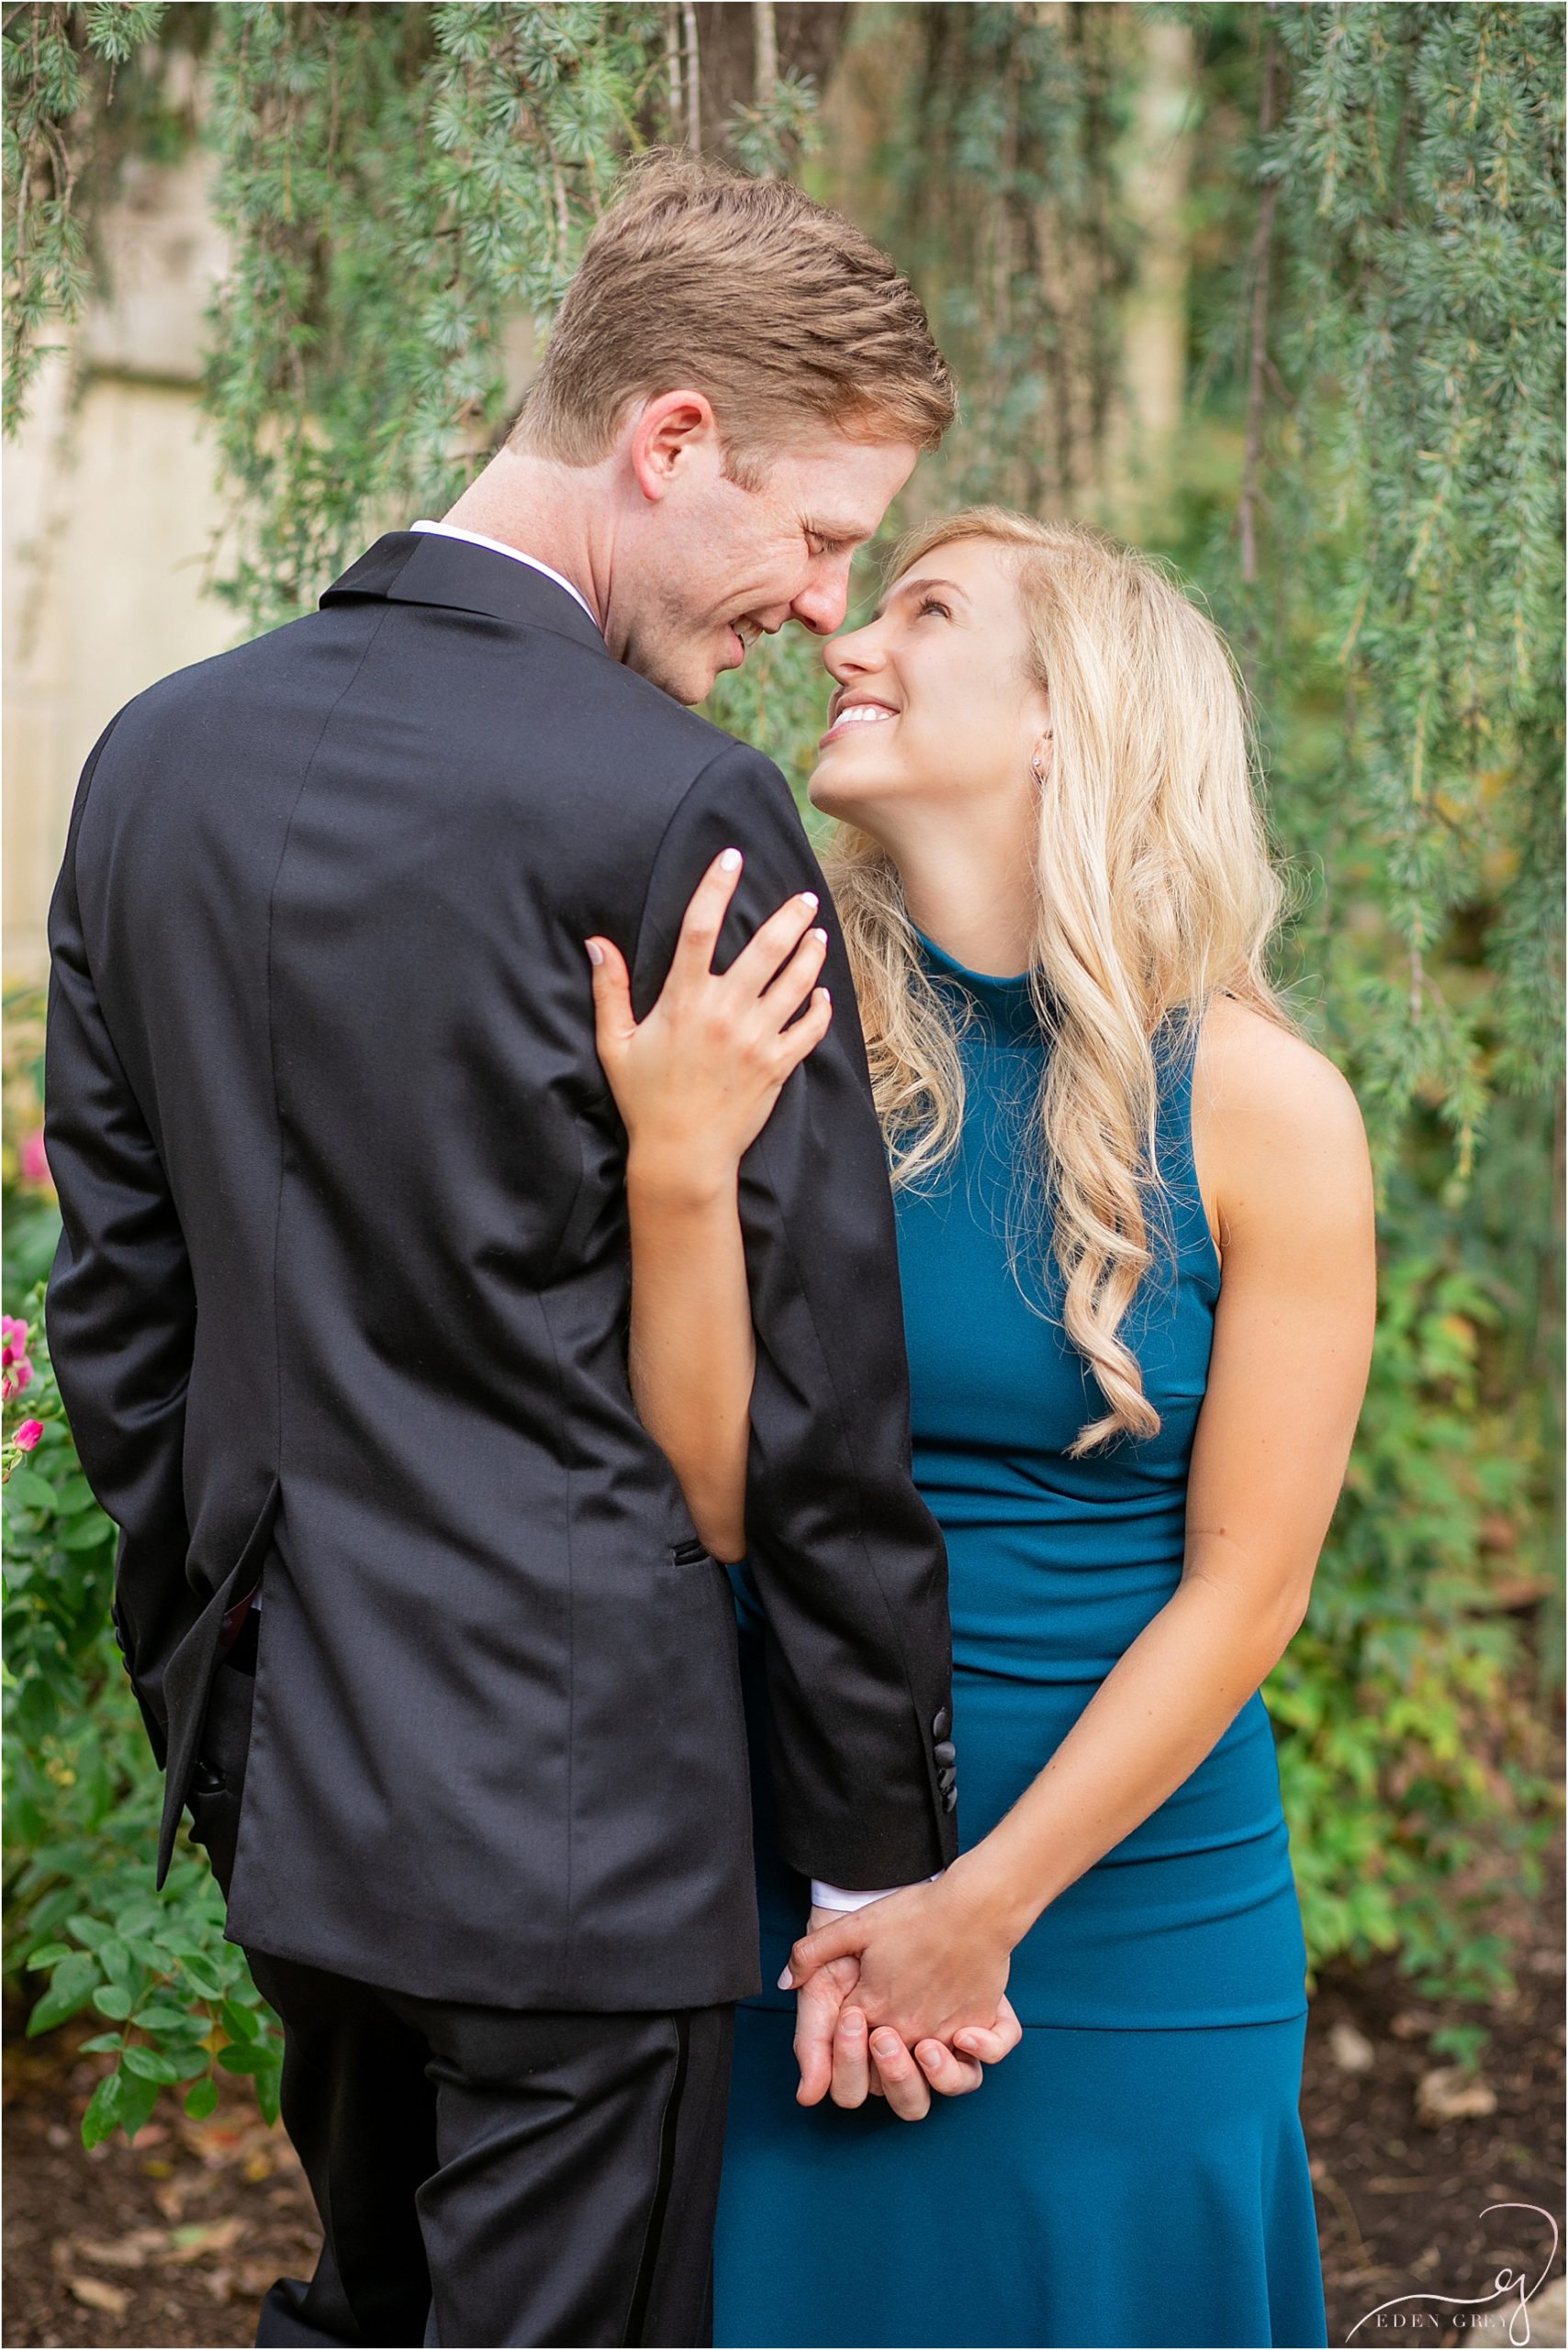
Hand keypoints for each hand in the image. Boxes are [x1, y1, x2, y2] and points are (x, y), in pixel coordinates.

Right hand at [586, 849, 830, 1191]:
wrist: (683, 1155)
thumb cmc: (644, 1099)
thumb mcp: (616, 1043)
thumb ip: (610, 990)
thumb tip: (597, 944)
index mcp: (684, 1000)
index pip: (699, 928)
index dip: (716, 888)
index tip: (731, 859)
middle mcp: (725, 1012)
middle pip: (765, 948)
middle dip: (789, 917)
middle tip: (804, 897)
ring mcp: (756, 1039)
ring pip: (795, 982)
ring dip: (811, 955)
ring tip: (818, 935)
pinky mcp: (777, 1065)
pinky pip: (808, 1028)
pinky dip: (820, 1008)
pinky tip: (822, 993)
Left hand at [783, 1872, 1020, 2079]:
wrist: (975, 1905)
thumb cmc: (917, 1913)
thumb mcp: (855, 1925)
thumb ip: (812, 1953)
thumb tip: (786, 1982)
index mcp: (875, 2007)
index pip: (849, 2048)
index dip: (844, 2043)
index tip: (851, 2017)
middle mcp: (910, 2028)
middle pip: (886, 2074)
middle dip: (875, 2064)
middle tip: (880, 2036)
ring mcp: (945, 2031)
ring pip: (931, 2079)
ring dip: (921, 2071)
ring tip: (923, 2048)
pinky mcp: (977, 2025)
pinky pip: (976, 2062)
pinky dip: (972, 2057)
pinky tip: (963, 2041)